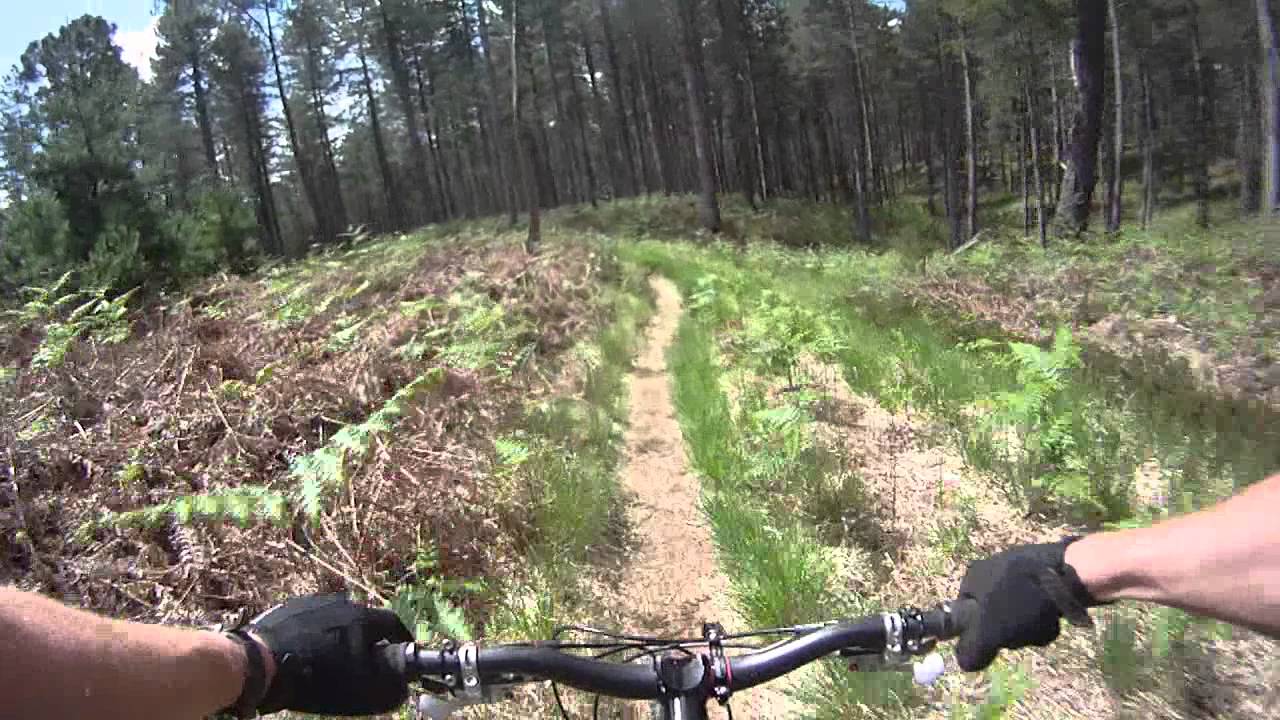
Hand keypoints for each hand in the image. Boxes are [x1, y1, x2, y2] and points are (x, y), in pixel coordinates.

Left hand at [248, 593, 413, 715]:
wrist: (260, 664)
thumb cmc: (315, 678)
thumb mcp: (358, 690)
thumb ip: (387, 687)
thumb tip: (403, 687)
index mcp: (361, 617)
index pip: (393, 624)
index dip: (400, 640)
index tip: (399, 653)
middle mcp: (341, 602)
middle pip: (364, 620)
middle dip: (368, 639)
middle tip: (364, 661)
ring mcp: (313, 602)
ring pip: (338, 619)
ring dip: (341, 636)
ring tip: (332, 659)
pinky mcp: (290, 607)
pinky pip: (313, 620)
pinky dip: (317, 634)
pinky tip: (308, 653)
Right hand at [954, 538, 1100, 671]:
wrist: (1071, 573)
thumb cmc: (1023, 600)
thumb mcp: (989, 631)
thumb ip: (972, 649)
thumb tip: (963, 663)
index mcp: (974, 578)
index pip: (964, 615)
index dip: (978, 633)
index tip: (995, 640)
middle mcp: (992, 572)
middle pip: (994, 618)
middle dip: (1011, 632)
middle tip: (1022, 632)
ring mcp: (1018, 573)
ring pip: (1018, 616)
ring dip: (1030, 628)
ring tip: (1043, 624)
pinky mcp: (1043, 578)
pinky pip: (1038, 607)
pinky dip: (1045, 617)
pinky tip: (1054, 617)